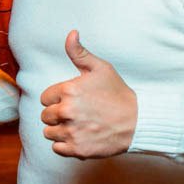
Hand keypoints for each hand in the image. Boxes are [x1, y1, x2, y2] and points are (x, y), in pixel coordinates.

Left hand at [40, 30, 136, 158]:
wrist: (138, 122)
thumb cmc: (118, 94)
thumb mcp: (100, 68)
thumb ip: (79, 53)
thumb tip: (71, 33)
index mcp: (68, 90)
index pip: (45, 98)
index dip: (58, 99)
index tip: (73, 100)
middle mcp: (66, 111)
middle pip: (45, 116)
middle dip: (57, 115)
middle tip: (77, 114)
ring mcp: (71, 132)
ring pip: (49, 133)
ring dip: (60, 130)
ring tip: (78, 125)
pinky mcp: (77, 149)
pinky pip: (57, 149)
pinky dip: (66, 145)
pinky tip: (79, 137)